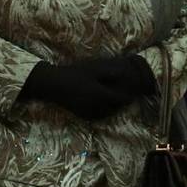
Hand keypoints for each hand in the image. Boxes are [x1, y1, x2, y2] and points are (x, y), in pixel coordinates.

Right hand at [21, 59, 140, 120]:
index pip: (121, 99)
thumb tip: (125, 73)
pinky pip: (98, 116)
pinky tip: (102, 104)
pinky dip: (103, 112)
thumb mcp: (92, 70)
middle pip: (115, 108)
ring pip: (108, 113)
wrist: (53, 84)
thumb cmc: (73, 74)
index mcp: (99, 94)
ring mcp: (88, 112)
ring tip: (113, 99)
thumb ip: (109, 73)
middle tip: (125, 95)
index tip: (133, 93)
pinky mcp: (83, 116)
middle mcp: (96, 106)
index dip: (128, 96)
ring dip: (113, 108)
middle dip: (121, 102)